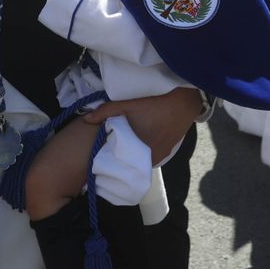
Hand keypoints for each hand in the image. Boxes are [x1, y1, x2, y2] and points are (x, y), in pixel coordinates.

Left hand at [83, 87, 202, 163]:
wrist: (184, 103)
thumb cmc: (154, 105)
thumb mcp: (127, 105)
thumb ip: (105, 112)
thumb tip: (85, 119)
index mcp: (140, 151)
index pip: (122, 165)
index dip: (111, 162)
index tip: (102, 158)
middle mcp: (152, 157)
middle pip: (133, 164)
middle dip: (122, 160)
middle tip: (111, 152)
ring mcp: (162, 154)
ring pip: (144, 161)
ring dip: (135, 157)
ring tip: (125, 148)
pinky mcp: (169, 150)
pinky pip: (153, 156)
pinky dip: (146, 152)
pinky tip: (141, 144)